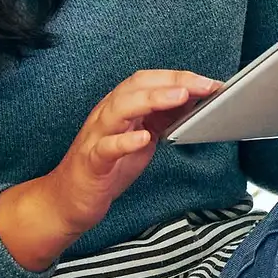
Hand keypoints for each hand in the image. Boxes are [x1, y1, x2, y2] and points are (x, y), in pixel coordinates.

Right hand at [47, 67, 219, 235]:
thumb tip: (193, 100)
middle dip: (172, 82)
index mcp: (120, 107)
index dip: (179, 77)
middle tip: (204, 85)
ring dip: (151, 100)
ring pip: (120, 108)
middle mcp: (106, 115)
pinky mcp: (92, 162)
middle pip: (136, 86)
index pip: (148, 80)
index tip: (209, 82)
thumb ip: (162, 118)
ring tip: (180, 98)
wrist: (69, 200)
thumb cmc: (108, 167)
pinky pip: (106, 147)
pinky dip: (125, 141)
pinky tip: (144, 138)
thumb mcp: (142, 138)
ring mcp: (96, 137)